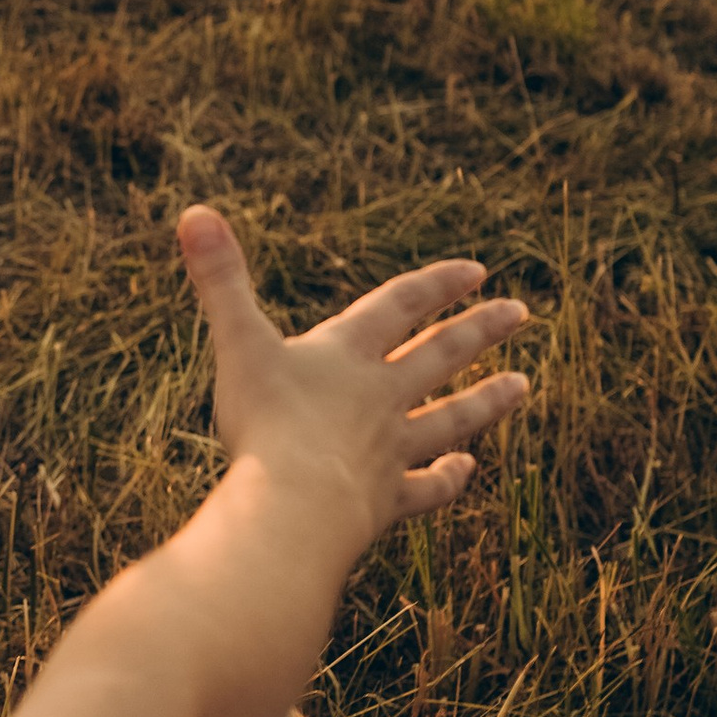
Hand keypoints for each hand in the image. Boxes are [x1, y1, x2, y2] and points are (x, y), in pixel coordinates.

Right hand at [178, 204, 529, 555]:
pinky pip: (425, 488)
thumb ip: (220, 280)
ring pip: (449, 419)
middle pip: (439, 355)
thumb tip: (192, 210)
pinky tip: (466, 470)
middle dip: (479, 330)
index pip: (400, 306)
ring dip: (485, 400)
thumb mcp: (238, 343)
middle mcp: (380, 397)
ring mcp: (389, 450)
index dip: (436, 284)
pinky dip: (447, 479)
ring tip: (523, 384)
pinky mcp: (385, 500)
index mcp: (346, 355)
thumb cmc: (264, 423)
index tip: (478, 270)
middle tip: (521, 312)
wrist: (294, 505)